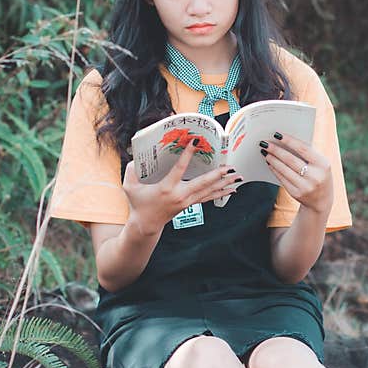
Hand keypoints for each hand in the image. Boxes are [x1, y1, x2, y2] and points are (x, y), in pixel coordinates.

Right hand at [122, 137, 242, 234]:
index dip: (187, 155)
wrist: (146, 225)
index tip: (195, 143)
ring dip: (225, 184)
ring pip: (209, 191)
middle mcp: (180, 195)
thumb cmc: (139, 204)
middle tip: (229, 167)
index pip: (179, 169)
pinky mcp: (190, 204)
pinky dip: (221, 193)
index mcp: (166, 188)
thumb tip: (135, 158)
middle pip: (203, 183)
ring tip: (238, 177)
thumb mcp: (130, 187)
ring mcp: (187, 201)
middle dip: (217, 175)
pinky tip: (232, 190)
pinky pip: (209, 197)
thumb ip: (130, 171)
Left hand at [261, 132, 332, 214]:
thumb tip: (284, 141)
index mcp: (323, 164)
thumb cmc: (319, 175)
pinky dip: (274, 169)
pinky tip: (270, 163)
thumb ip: (307, 153)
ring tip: (265, 152)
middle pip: (290, 159)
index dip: (289, 141)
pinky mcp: (296, 193)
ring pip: (284, 169)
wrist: (322, 201)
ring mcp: (305, 186)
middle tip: (265, 143)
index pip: (303, 149)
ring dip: (272, 159)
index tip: (277, 134)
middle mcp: (315, 176)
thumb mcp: (320, 164)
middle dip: (276, 150)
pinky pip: (282, 178)